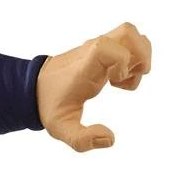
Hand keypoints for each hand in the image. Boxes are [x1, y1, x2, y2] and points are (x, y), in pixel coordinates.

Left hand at [37, 22, 151, 152]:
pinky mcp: (101, 52)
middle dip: (139, 56)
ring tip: (124, 81)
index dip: (121, 61)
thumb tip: (110, 140)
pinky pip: (125, 44)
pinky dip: (132, 59)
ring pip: (130, 36)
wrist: (35, 88)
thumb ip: (82, 139)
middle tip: (128, 79)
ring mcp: (98, 49)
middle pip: (128, 33)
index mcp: (84, 67)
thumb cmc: (50, 106)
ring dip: (137, 57)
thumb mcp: (61, 128)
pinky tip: (119, 80)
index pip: (107, 47)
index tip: (115, 81)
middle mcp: (93, 53)